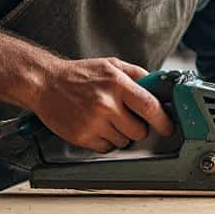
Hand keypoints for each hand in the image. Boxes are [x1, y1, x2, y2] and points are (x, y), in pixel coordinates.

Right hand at [28, 57, 174, 152]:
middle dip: (139, 127)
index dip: (163, 121)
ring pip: (124, 141)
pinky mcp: (82, 137)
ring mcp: (93, 122)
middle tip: (127, 118)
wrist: (45, 83)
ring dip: (121, 134)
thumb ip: (138, 75)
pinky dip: (106, 141)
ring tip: (107, 119)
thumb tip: (160, 87)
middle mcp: (106, 104)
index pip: (150, 107)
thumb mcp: (112, 65)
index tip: (168, 127)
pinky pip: (107, 148)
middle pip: (139, 130)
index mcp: (117, 84)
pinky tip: (96, 126)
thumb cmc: (79, 74)